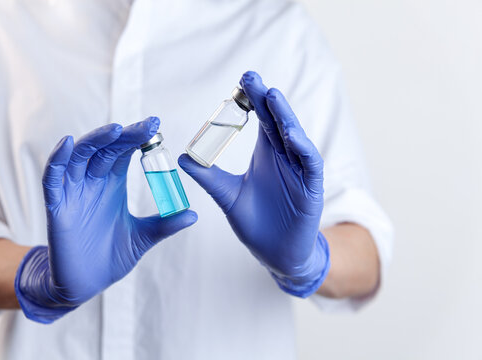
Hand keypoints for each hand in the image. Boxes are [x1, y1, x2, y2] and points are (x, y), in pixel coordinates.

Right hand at [15, 118, 196, 322]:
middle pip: (105, 149)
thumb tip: (194, 215)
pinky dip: (58, 160)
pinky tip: (68, 144)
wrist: (86, 284)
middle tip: (146, 127)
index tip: (156, 125)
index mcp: (113, 184)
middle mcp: (93, 183)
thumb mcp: (142, 238)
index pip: (123, 151)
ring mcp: (73, 192)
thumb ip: (164, 225)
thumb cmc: (111, 257)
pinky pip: (53, 178)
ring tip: (115, 129)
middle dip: (124, 135)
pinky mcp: (56, 207)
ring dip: (95, 140)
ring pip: (79, 157)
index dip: (137, 137)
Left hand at [179, 72, 328, 296]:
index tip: (240, 82)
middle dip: (266, 100)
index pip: (260, 121)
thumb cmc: (255, 223)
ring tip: (272, 98)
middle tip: (251, 78)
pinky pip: (310, 164)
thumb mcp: (227, 196)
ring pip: (295, 138)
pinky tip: (291, 135)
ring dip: (285, 117)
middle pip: (276, 122)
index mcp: (265, 155)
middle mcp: (284, 158)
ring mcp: (299, 171)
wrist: (275, 255)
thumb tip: (182, 157)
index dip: (252, 101)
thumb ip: (208, 177)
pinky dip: (302, 148)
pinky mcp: (311, 188)